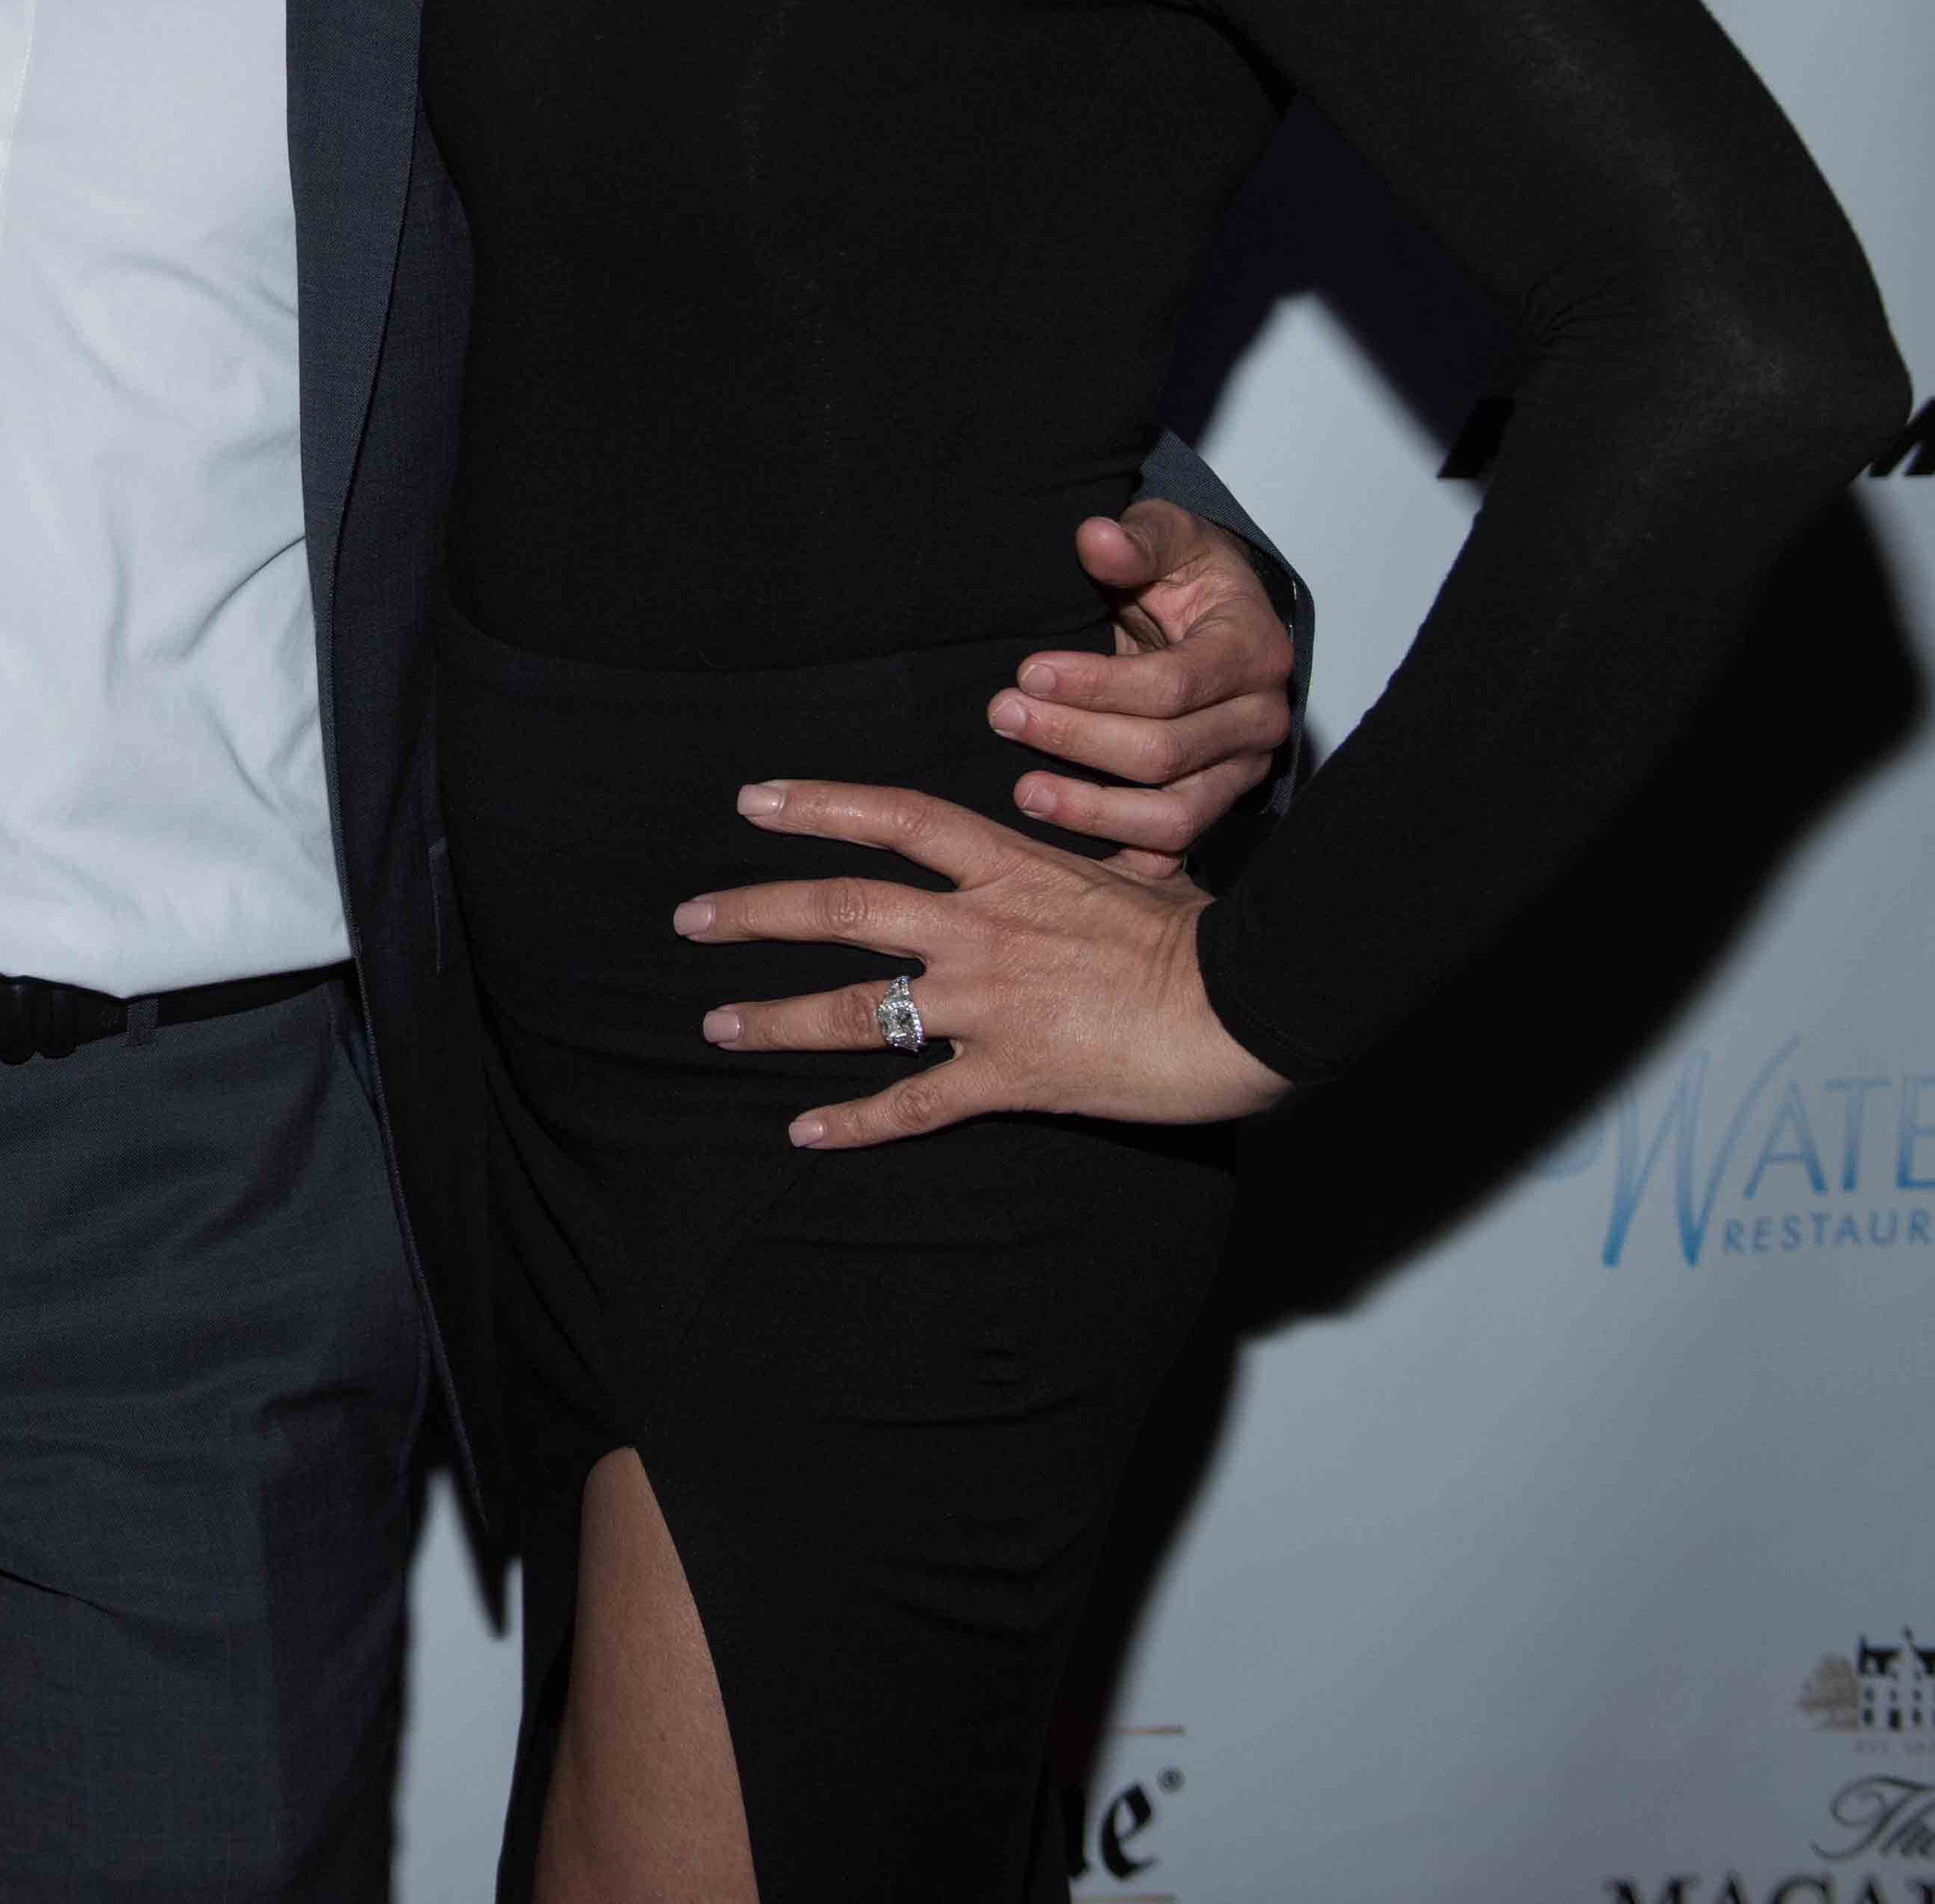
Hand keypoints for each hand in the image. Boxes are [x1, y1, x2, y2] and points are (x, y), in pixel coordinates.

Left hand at [683, 782, 1292, 1148]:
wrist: (1244, 1005)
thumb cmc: (1207, 937)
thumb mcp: (1147, 869)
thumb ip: (1104, 852)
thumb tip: (1118, 833)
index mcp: (1008, 867)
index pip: (892, 818)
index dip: (816, 804)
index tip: (751, 800)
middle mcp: (979, 928)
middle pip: (842, 907)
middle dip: (755, 911)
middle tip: (690, 919)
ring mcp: (986, 1003)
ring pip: (855, 1008)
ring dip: (777, 1019)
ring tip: (717, 1025)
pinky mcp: (1008, 1075)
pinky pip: (913, 1103)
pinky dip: (853, 1122)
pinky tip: (803, 1133)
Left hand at [984, 502, 1290, 878]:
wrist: (1211, 615)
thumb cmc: (1187, 575)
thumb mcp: (1167, 536)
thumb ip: (1138, 538)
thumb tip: (1098, 539)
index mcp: (1253, 651)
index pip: (1171, 685)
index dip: (1096, 685)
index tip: (1028, 673)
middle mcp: (1259, 719)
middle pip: (1165, 753)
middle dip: (1076, 739)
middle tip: (1004, 716)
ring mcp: (1241, 768)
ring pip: (1172, 813)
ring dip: (1091, 809)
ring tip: (1023, 792)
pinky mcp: (1215, 801)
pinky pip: (1170, 843)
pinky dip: (1117, 845)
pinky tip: (1061, 841)